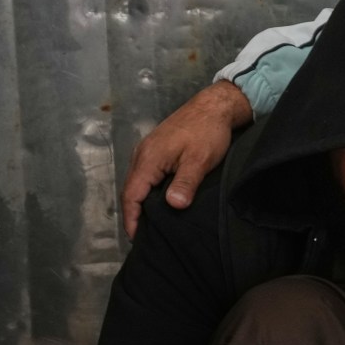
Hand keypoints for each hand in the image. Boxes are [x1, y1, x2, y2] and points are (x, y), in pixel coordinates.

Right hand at [121, 80, 251, 237]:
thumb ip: (185, 182)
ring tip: (149, 224)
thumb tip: (173, 206)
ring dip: (140, 203)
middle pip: (131, 190)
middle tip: (143, 236)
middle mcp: (141, 155)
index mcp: (148, 159)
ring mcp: (147, 151)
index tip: (136, 238)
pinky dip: (147, 191)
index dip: (132, 219)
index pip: (132, 195)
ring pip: (137, 183)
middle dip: (134, 214)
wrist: (214, 106)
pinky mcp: (156, 149)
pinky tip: (157, 202)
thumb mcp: (199, 160)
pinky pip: (145, 175)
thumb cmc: (207, 132)